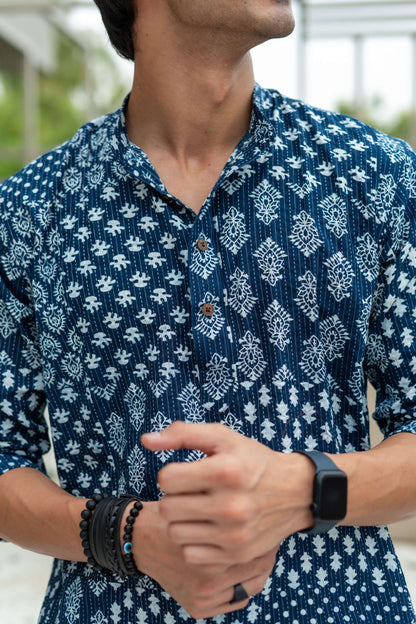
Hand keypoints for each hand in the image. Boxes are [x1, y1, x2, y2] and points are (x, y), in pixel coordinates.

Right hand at [128, 500, 276, 618]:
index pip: (259, 547)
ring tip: (258, 552)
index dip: (267, 534)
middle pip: (259, 569)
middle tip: (270, 537)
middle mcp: (209, 580)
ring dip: (257, 569)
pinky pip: (236, 600)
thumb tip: (265, 508)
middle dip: (266, 551)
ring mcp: (204, 597)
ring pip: (251, 587)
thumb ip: (229, 510)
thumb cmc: (175, 515)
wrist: (141, 538)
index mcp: (211, 552)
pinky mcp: (197, 608)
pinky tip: (242, 568)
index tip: (269, 524)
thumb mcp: (202, 503)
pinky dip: (242, 586)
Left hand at [141, 422, 313, 566]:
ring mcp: (234, 533)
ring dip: (180, 521)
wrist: (295, 492)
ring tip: (196, 510)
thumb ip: (182, 434)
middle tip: (189, 492)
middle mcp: (230, 504)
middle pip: (168, 508)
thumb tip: (146, 440)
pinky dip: (192, 542)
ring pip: (175, 533)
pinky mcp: (237, 554)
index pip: (166, 479)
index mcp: (224, 471)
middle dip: (174, 498)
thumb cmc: (251, 460)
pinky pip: (191, 554)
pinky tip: (205, 528)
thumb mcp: (222, 437)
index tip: (185, 474)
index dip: (170, 474)